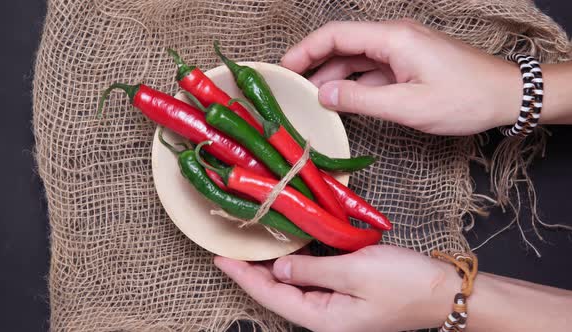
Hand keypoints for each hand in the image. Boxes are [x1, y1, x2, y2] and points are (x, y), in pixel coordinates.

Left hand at [214, 245, 460, 331]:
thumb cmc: (404, 283)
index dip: (242, 276)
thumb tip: (278, 269)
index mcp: (322, 318)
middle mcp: (325, 317)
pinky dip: (299, 263)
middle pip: (278, 292)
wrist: (445, 291)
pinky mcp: (348, 295)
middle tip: (231, 246)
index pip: (270, 295)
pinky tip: (292, 247)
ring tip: (254, 244)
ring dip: (275, 266)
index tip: (218, 257)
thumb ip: (312, 271)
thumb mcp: (354, 271)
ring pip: (295, 285)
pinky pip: (314, 279)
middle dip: (252, 272)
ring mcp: (337, 308)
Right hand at [280, 20, 522, 135]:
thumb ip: (362, 100)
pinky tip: (339, 102)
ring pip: (355, 59)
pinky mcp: (407, 64)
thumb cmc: (464, 98)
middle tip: (290, 88)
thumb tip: (324, 96)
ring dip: (332, 77)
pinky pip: (371, 71)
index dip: (305, 50)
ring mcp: (401, 51)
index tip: (283, 69)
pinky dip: (352, 84)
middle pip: (342, 45)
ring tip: (308, 99)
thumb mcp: (408, 105)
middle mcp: (393, 38)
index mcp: (392, 38)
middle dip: (313, 64)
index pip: (336, 35)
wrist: (506, 96)